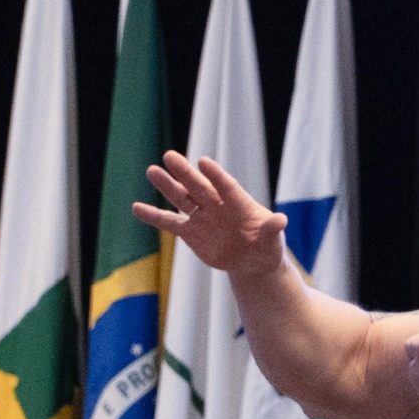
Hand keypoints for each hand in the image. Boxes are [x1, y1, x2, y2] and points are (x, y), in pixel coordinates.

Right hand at [131, 150, 286, 276]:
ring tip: (152, 171)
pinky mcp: (191, 232)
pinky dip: (154, 216)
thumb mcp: (272, 242)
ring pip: (182, 199)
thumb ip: (272, 231)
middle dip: (185, 173)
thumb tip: (281, 219)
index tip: (204, 162)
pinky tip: (137, 208)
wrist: (252, 263)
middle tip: (170, 155)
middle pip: (199, 187)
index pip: (226, 186)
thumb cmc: (267, 248)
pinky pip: (170, 223)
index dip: (216, 176)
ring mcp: (203, 217)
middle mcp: (218, 206)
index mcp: (240, 204)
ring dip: (167, 186)